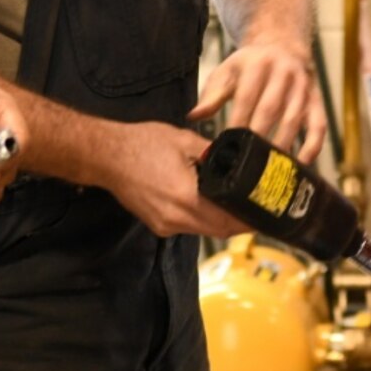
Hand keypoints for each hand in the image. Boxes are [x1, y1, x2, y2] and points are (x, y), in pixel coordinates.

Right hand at [93, 120, 249, 240]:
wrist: (106, 156)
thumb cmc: (142, 144)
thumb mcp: (184, 140)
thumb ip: (213, 153)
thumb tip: (236, 159)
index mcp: (186, 197)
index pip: (227, 219)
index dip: (248, 220)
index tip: (264, 214)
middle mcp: (176, 218)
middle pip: (218, 230)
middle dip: (238, 224)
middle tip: (255, 212)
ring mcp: (165, 225)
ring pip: (204, 231)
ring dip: (221, 223)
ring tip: (236, 207)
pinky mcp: (157, 225)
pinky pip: (188, 227)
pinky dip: (202, 219)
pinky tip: (208, 205)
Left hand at [189, 38, 326, 161]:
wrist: (282, 46)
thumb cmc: (249, 65)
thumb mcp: (228, 71)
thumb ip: (212, 95)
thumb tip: (193, 116)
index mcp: (258, 64)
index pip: (247, 96)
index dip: (238, 121)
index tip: (227, 144)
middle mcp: (284, 73)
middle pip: (271, 109)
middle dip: (258, 137)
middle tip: (246, 162)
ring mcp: (303, 87)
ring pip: (294, 119)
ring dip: (282, 145)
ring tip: (269, 169)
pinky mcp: (316, 101)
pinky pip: (319, 126)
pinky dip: (312, 146)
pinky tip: (301, 163)